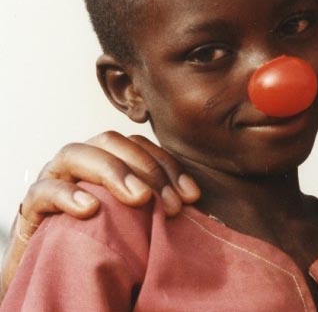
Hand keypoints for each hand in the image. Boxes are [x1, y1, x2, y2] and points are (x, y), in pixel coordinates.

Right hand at [1, 131, 199, 297]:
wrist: (56, 266)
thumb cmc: (103, 237)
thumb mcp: (135, 217)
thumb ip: (156, 201)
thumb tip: (193, 200)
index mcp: (108, 158)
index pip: (141, 146)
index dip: (169, 166)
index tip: (191, 196)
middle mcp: (82, 161)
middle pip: (112, 142)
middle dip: (147, 170)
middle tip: (171, 204)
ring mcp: (54, 178)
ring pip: (76, 154)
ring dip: (113, 172)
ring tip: (139, 199)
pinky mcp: (32, 205)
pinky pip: (44, 190)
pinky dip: (67, 195)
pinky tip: (90, 209)